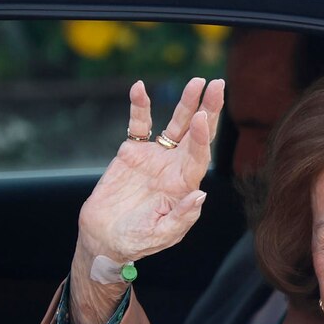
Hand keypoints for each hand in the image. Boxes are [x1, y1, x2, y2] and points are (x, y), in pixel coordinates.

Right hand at [68, 78, 223, 323]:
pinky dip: (139, 107)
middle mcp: (174, 167)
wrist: (106, 238)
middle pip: (195, 134)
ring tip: (196, 81)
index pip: (199, 155)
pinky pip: (138, 125)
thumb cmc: (137, 241)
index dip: (203, 136)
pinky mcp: (132, 152)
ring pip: (174, 125)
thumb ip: (182, 216)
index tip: (204, 116)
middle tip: (218, 85)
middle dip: (208, 109)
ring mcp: (155, 157)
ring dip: (184, 103)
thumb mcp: (162, 234)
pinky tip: (140, 88)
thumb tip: (201, 194)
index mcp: (184, 185)